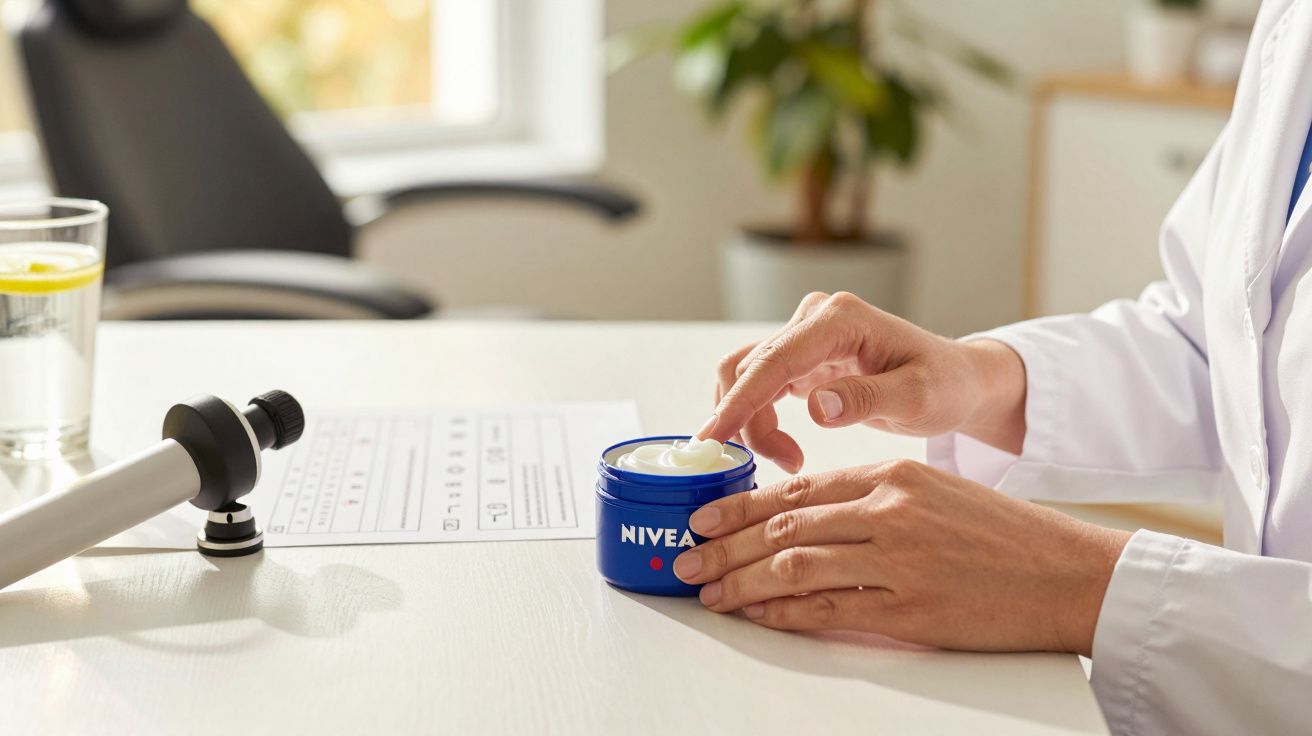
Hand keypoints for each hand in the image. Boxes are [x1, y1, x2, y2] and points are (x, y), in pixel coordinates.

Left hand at [672, 460, 1130, 654]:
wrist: (1067, 573)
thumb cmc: (1003, 535)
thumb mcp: (934, 492)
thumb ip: (871, 500)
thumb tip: (806, 521)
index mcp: (891, 475)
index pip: (797, 490)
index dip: (741, 506)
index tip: (705, 518)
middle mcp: (887, 510)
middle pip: (782, 526)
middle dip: (724, 544)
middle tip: (687, 556)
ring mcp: (896, 560)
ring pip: (793, 565)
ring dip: (740, 580)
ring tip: (709, 590)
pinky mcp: (908, 608)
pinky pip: (826, 609)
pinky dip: (782, 612)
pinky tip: (756, 614)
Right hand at [698, 291, 1026, 473]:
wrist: (957, 380)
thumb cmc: (945, 385)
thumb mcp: (918, 398)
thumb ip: (868, 399)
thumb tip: (817, 406)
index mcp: (840, 319)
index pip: (773, 360)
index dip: (739, 401)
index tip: (713, 438)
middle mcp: (814, 318)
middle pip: (750, 369)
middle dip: (749, 423)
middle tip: (785, 465)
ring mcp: (804, 335)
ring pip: (745, 377)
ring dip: (750, 422)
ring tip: (789, 460)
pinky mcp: (799, 357)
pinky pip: (758, 386)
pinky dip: (757, 419)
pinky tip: (783, 449)